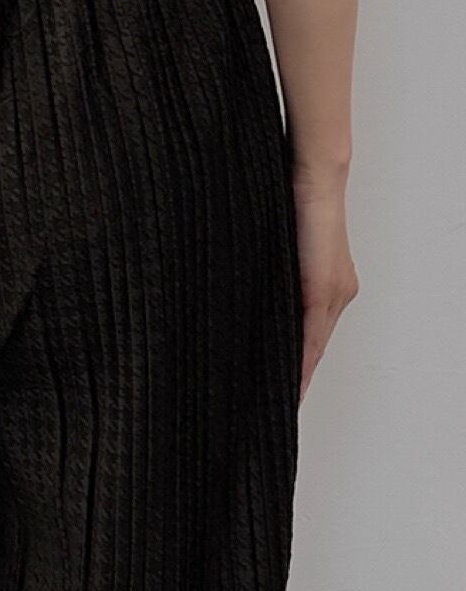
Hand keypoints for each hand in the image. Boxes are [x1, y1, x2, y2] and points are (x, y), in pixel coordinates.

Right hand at [293, 166, 357, 402]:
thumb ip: (273, 287)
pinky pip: (312, 335)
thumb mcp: (277, 257)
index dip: (297, 368)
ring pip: (315, 347)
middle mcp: (337, 293)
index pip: (310, 338)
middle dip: (297, 379)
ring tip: (280, 402)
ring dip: (298, 375)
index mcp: (326, 287)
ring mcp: (335, 292)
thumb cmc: (287, 210)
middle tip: (277, 408)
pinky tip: (291, 379)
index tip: (282, 395)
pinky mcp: (325, 288)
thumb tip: (252, 311)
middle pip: (314, 349)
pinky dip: (301, 360)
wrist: (312, 182)